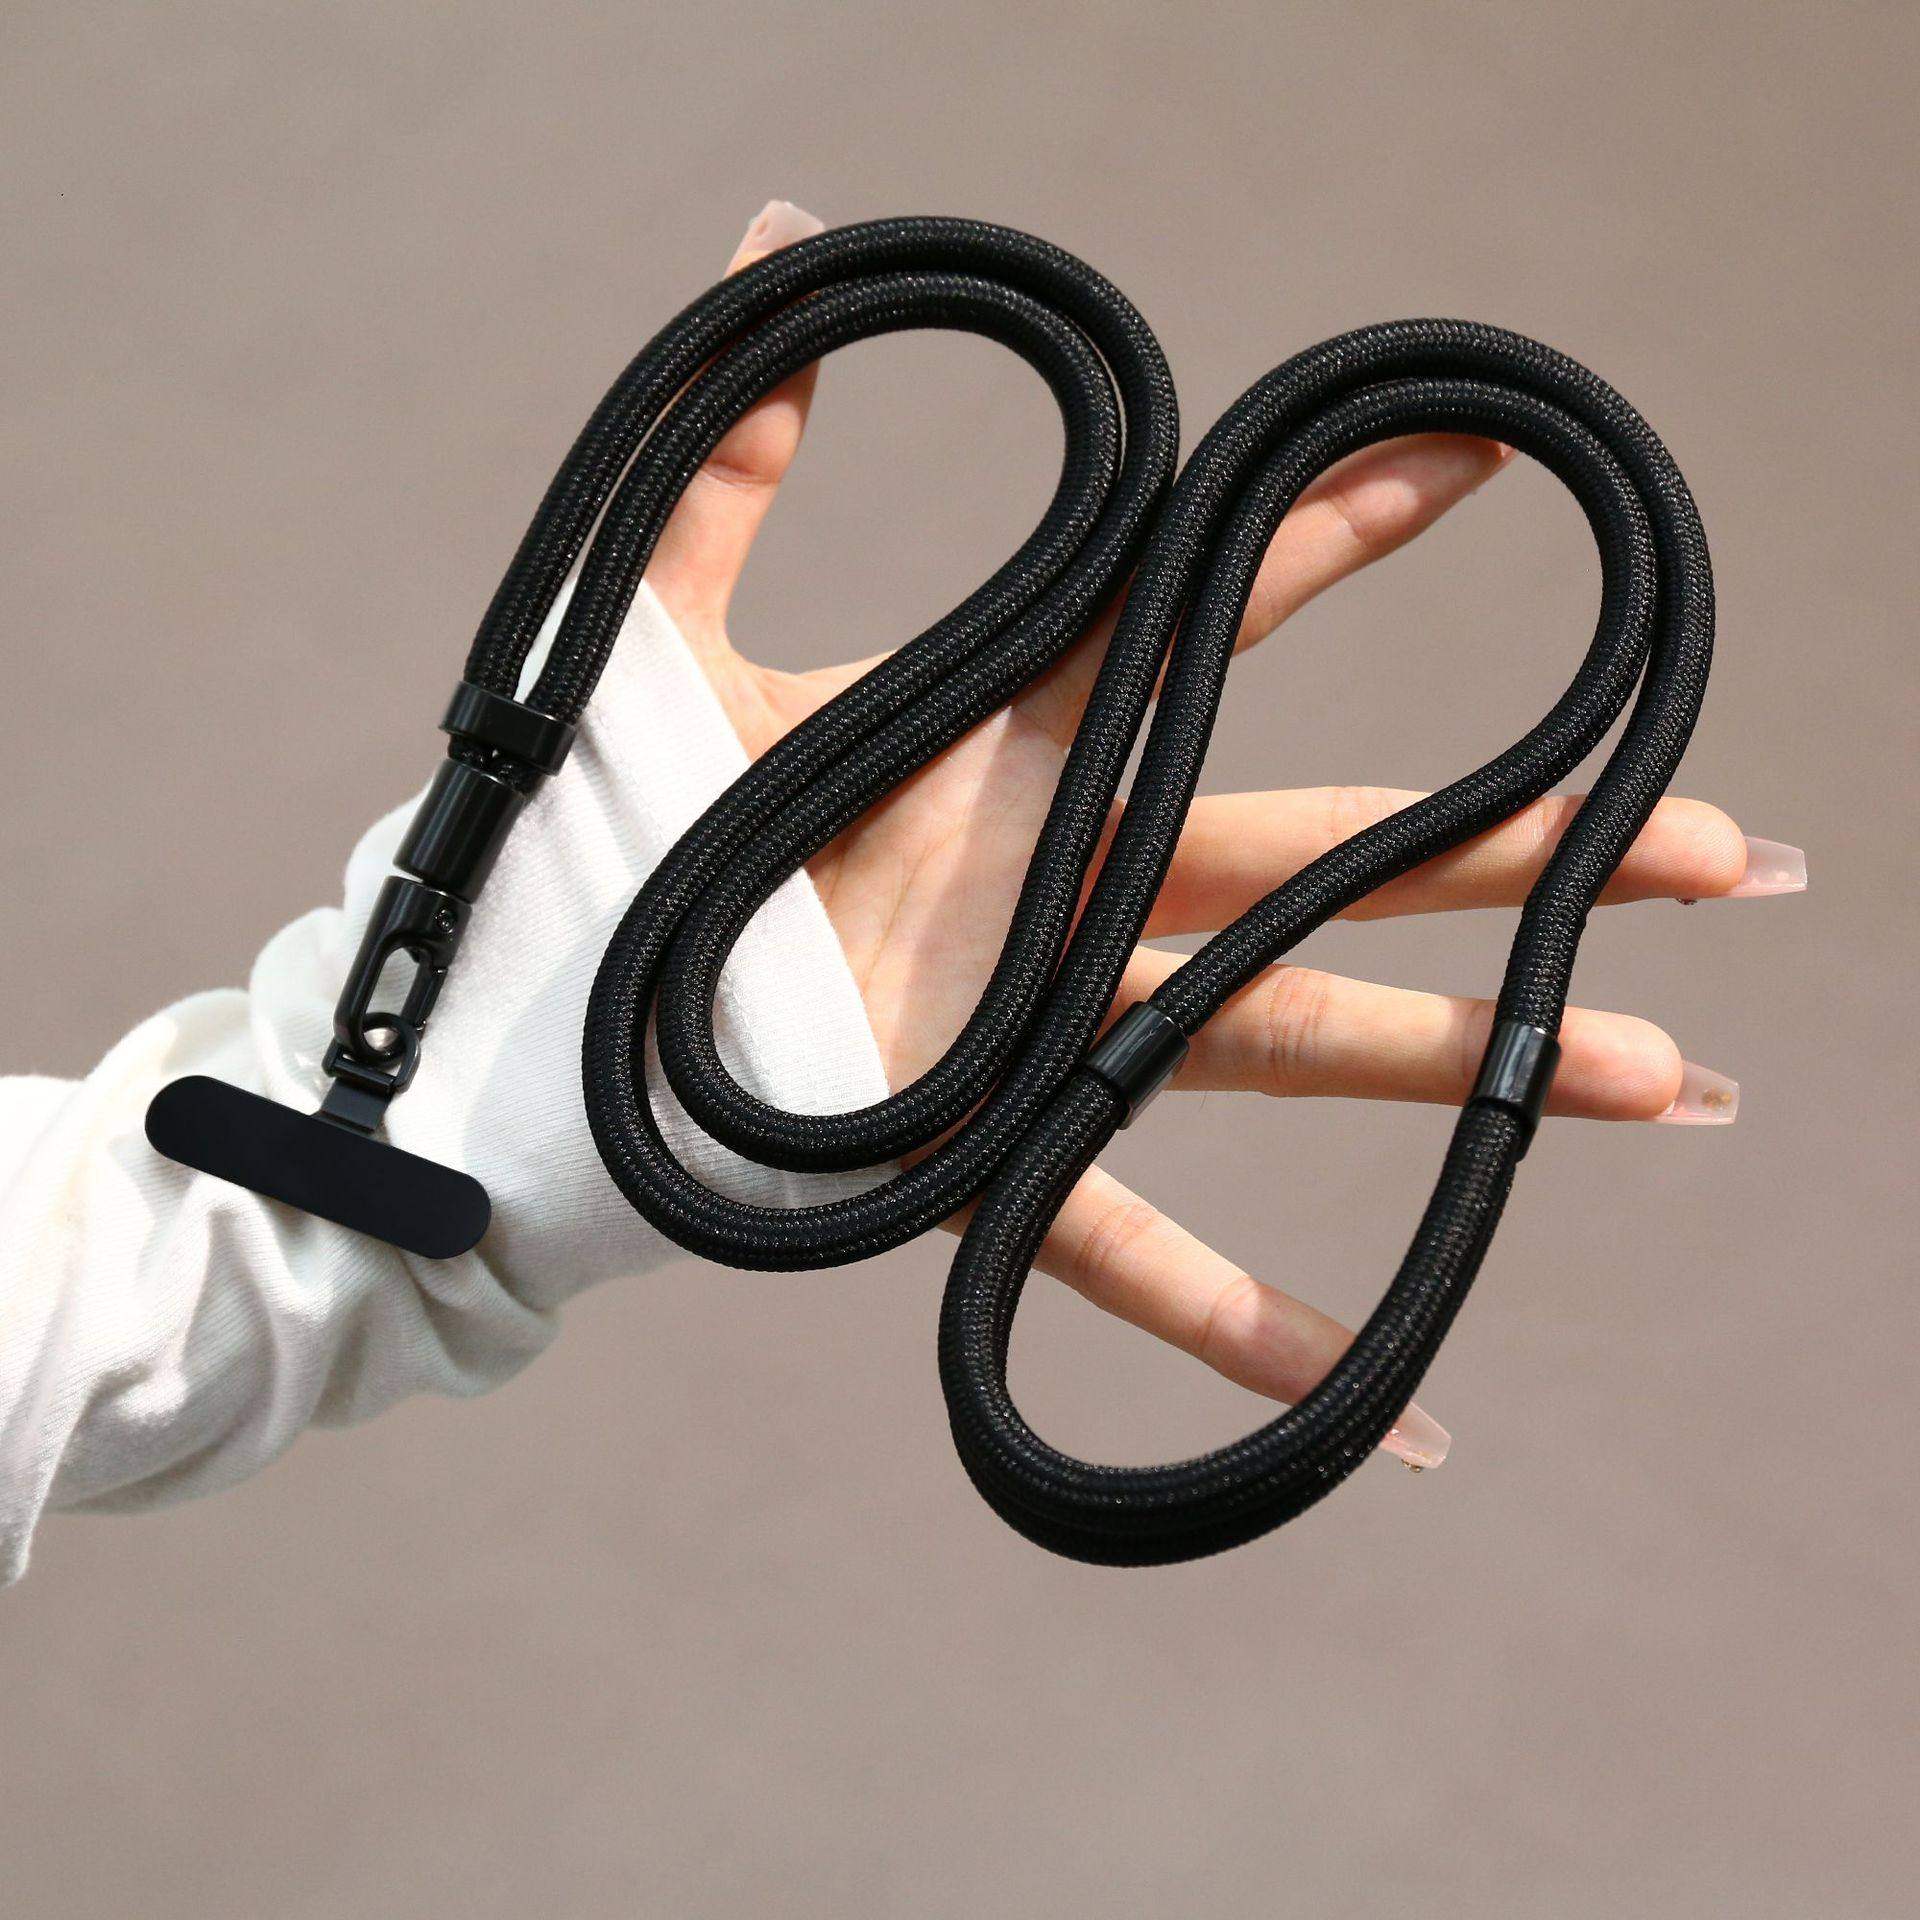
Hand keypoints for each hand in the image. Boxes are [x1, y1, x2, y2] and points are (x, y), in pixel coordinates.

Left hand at [652, 201, 1804, 1466]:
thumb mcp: (669, 632)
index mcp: (1016, 748)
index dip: (1338, 538)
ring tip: (1645, 1077)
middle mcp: (1065, 885)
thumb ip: (734, 453)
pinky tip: (1371, 1402)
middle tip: (1712, 848)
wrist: (529, 1030)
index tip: (1473, 466)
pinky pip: (1123, 1247)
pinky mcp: (975, 1155)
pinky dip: (1238, 1324)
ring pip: (1282, 1038)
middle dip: (1517, 850)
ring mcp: (1037, 1026)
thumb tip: (783, 240)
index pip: (1214, 623)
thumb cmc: (614, 827)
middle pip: (1327, 854)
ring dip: (1455, 1061)